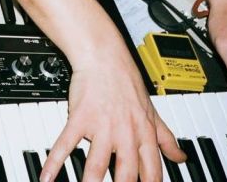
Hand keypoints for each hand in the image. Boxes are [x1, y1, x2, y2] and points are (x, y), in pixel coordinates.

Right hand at [40, 33, 185, 181]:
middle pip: (126, 175)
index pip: (152, 173)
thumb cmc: (126, 80)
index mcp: (144, 134)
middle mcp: (125, 134)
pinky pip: (65, 144)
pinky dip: (54, 162)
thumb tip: (180, 158)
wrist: (103, 56)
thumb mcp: (151, 110)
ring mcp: (101, 127)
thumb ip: (165, 138)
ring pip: (96, 164)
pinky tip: (46, 177)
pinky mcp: (80, 118)